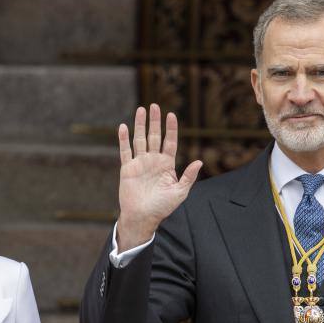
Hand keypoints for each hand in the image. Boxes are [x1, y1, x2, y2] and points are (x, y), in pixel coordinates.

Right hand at [116, 104, 201, 251]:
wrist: (143, 217)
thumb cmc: (162, 207)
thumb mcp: (180, 192)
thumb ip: (188, 176)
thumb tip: (199, 162)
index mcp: (167, 165)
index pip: (170, 142)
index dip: (171, 129)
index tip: (171, 115)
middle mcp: (153, 161)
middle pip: (154, 136)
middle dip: (155, 121)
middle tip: (154, 106)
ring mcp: (140, 163)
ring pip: (140, 139)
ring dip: (140, 125)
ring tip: (141, 110)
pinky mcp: (127, 168)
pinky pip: (125, 151)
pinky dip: (124, 139)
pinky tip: (124, 127)